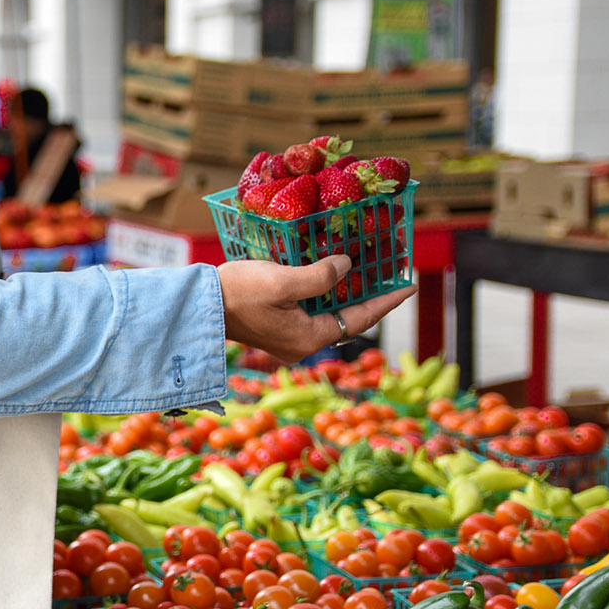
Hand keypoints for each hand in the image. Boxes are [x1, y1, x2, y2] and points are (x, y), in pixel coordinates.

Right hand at [217, 256, 416, 363]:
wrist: (198, 307)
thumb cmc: (238, 293)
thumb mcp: (283, 280)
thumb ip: (321, 276)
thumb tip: (347, 265)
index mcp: (310, 338)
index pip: (361, 318)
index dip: (388, 300)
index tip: (410, 284)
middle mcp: (303, 343)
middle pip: (348, 318)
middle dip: (370, 294)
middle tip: (390, 271)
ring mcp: (289, 338)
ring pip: (330, 313)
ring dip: (347, 292)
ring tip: (367, 269)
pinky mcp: (277, 328)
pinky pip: (312, 310)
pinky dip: (326, 293)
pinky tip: (332, 274)